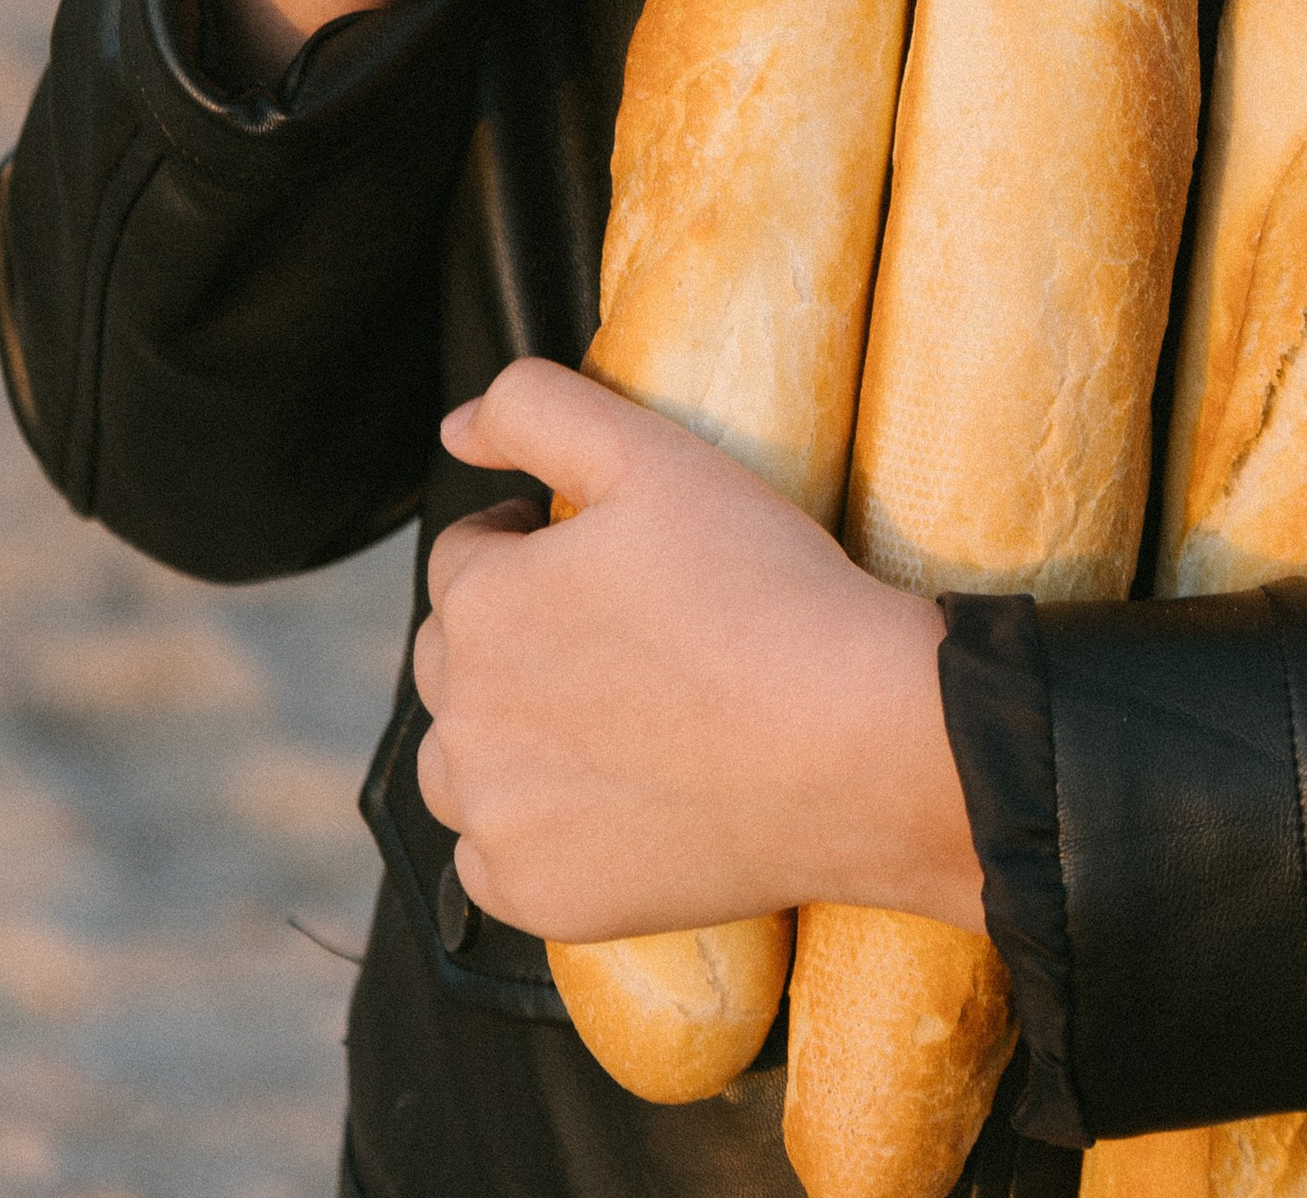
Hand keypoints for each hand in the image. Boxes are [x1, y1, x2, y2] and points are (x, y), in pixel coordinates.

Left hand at [413, 362, 986, 945]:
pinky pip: (493, 857)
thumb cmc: (762, 591)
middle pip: (451, 661)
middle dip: (510, 638)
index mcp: (481, 603)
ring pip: (462, 763)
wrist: (855, 746)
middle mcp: (464, 717)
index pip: (464, 559)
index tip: (597, 563)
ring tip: (607, 716)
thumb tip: (456, 426)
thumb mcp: (653, 454)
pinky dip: (533, 830)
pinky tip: (613, 797)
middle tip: (613, 637)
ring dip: (505, 735)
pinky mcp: (536, 895)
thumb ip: (536, 409)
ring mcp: (496, 818)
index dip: (525, 546)